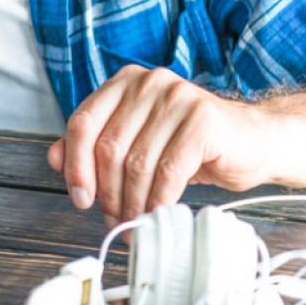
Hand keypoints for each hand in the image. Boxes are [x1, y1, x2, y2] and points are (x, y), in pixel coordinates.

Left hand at [46, 66, 270, 224]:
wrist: (252, 141)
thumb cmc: (189, 145)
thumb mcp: (136, 141)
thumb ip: (94, 145)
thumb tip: (53, 159)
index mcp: (123, 82)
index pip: (83, 122)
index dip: (76, 164)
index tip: (79, 198)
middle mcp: (147, 83)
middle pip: (108, 145)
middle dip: (106, 191)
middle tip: (112, 220)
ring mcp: (176, 97)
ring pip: (137, 161)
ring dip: (132, 201)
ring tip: (133, 221)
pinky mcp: (203, 120)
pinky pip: (169, 169)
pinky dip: (158, 199)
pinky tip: (157, 213)